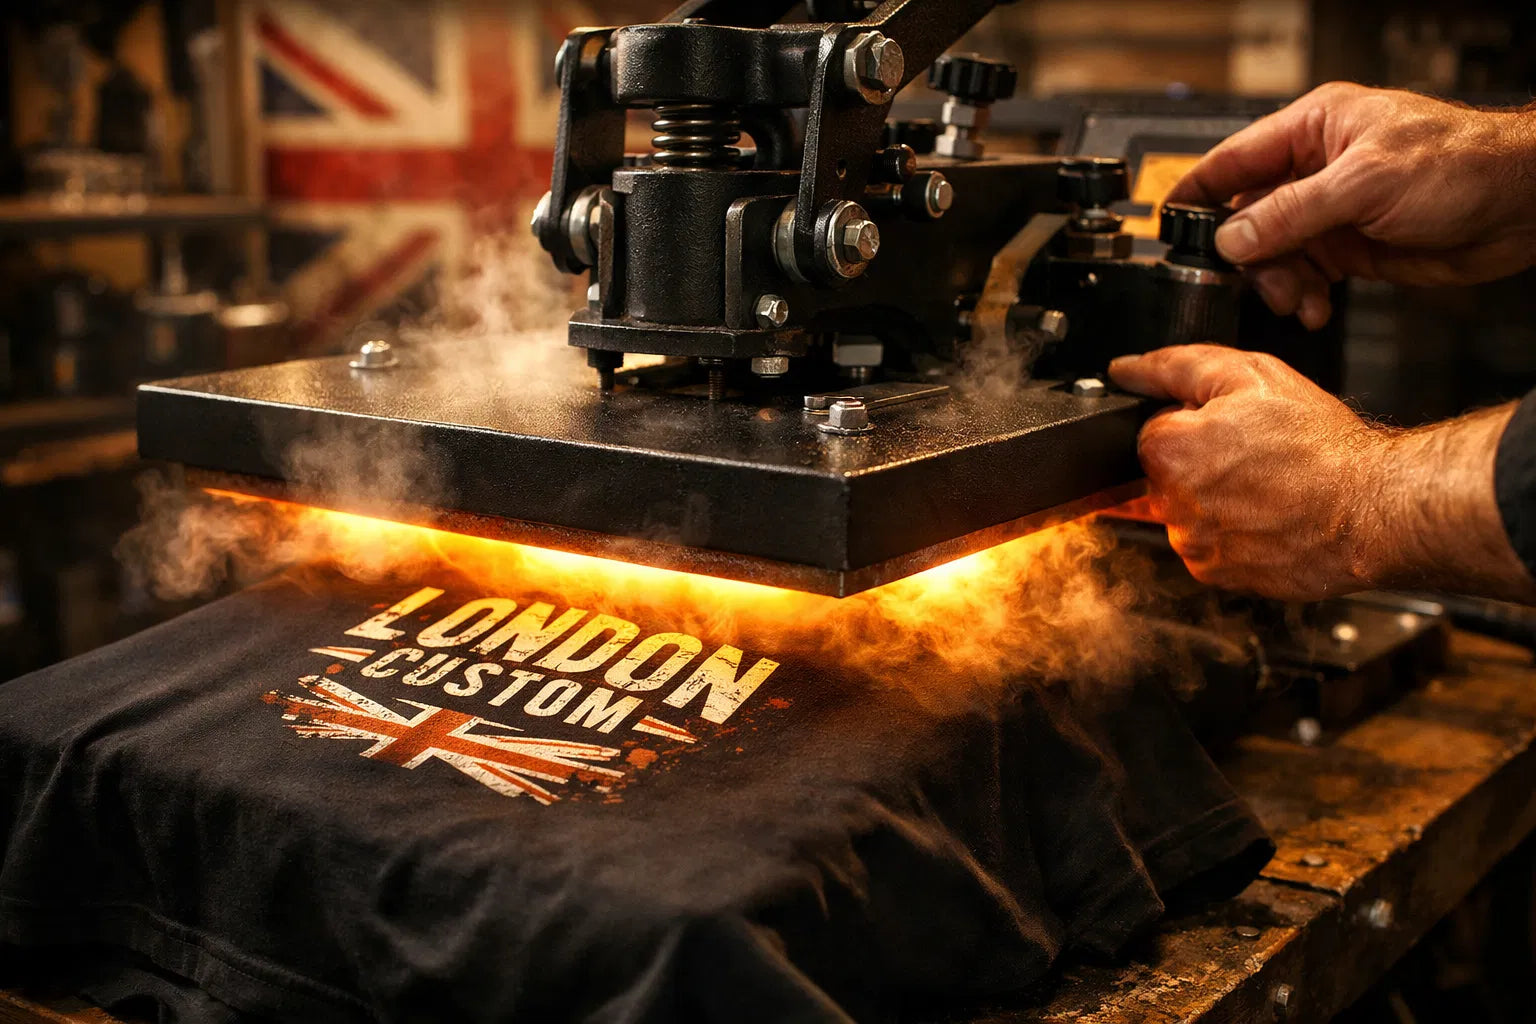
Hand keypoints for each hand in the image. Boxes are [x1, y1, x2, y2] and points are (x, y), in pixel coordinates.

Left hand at [1108, 345, 1531, 601]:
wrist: (1374, 510)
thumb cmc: (1321, 445)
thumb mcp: (1251, 375)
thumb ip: (1176, 367)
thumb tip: (1126, 370)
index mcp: (1168, 450)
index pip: (1156, 428)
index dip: (1198, 421)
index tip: (1236, 426)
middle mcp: (1170, 503)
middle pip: (1169, 472)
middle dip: (1203, 460)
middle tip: (1259, 456)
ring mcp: (1192, 543)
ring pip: (1189, 510)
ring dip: (1218, 499)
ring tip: (1271, 488)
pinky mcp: (1216, 575)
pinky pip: (1210, 547)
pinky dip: (1233, 534)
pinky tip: (1270, 518)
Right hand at [1169, 83, 1535, 329]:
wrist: (1522, 207)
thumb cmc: (1462, 165)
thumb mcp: (1363, 183)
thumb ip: (1290, 212)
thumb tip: (1232, 237)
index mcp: (1312, 129)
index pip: (1233, 160)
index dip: (1199, 193)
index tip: (1169, 226)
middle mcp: (1316, 169)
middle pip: (1248, 218)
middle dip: (1250, 257)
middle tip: (1262, 281)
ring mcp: (1332, 210)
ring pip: (1274, 254)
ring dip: (1280, 284)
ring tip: (1301, 301)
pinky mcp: (1350, 247)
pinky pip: (1304, 276)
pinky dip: (1304, 298)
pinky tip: (1317, 308)